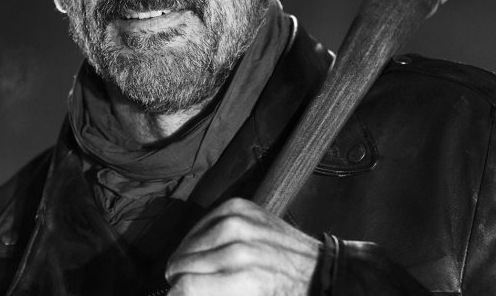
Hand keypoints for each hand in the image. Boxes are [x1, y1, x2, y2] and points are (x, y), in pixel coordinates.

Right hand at [165, 197, 319, 295]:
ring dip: (182, 259)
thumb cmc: (284, 294)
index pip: (186, 287)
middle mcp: (240, 249)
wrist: (318, 270)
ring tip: (184, 270)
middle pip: (183, 264)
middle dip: (177, 279)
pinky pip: (202, 221)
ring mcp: (240, 224)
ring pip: (188, 243)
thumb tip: (183, 294)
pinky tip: (196, 249)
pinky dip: (194, 237)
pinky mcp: (240, 208)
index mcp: (244, 280)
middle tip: (178, 286)